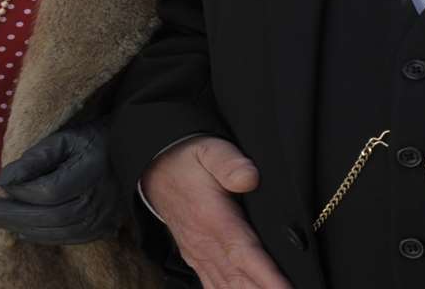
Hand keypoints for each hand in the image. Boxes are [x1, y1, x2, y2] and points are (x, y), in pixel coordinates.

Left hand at [0, 121, 119, 243]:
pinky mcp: (102, 228)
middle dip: (13, 215)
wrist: (132, 152)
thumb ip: (36, 157)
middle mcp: (98, 201)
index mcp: (91, 172)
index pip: (49, 191)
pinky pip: (68, 238)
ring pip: (57, 232)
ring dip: (23, 228)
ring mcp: (103, 219)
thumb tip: (3, 180)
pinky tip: (23, 230)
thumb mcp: (65, 137)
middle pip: (50, 217)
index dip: (22, 190)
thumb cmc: (94, 140)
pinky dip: (43, 236)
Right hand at [139, 137, 289, 288]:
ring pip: (227, 288)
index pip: (244, 253)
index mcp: (213, 218)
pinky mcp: (197, 259)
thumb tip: (250, 178)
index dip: (267, 276)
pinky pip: (214, 286)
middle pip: (239, 280)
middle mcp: (205, 243)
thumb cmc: (188, 160)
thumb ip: (229, 162)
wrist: (156, 170)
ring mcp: (200, 255)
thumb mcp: (210, 150)